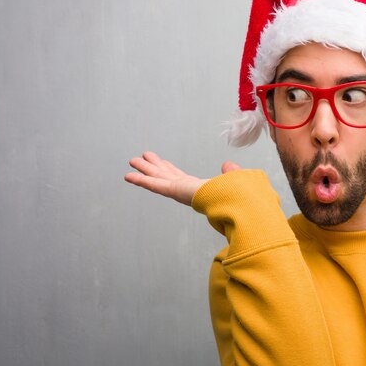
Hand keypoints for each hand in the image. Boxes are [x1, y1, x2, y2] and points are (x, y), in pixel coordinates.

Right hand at [124, 151, 240, 205]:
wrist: (235, 205)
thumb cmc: (236, 198)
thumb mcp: (232, 180)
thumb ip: (229, 173)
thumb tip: (228, 165)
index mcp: (198, 187)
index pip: (179, 176)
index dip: (168, 168)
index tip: (161, 162)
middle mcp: (186, 190)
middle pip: (164, 176)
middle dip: (152, 167)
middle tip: (140, 159)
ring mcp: (179, 191)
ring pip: (157, 179)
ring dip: (144, 171)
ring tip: (132, 162)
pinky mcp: (175, 192)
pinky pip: (155, 185)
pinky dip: (142, 181)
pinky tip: (129, 176)